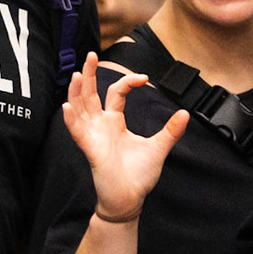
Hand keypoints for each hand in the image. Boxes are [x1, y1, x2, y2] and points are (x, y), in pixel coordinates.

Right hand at [61, 52, 189, 224]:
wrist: (130, 198)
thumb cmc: (139, 175)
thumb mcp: (158, 148)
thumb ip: (170, 130)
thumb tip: (186, 113)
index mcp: (115, 121)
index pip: (115, 92)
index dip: (127, 82)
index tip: (144, 78)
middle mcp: (101, 125)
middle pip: (91, 94)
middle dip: (89, 74)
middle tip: (90, 55)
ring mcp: (93, 136)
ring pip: (80, 108)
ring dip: (77, 92)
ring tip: (78, 75)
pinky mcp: (90, 149)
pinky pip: (77, 132)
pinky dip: (71, 119)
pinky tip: (67, 106)